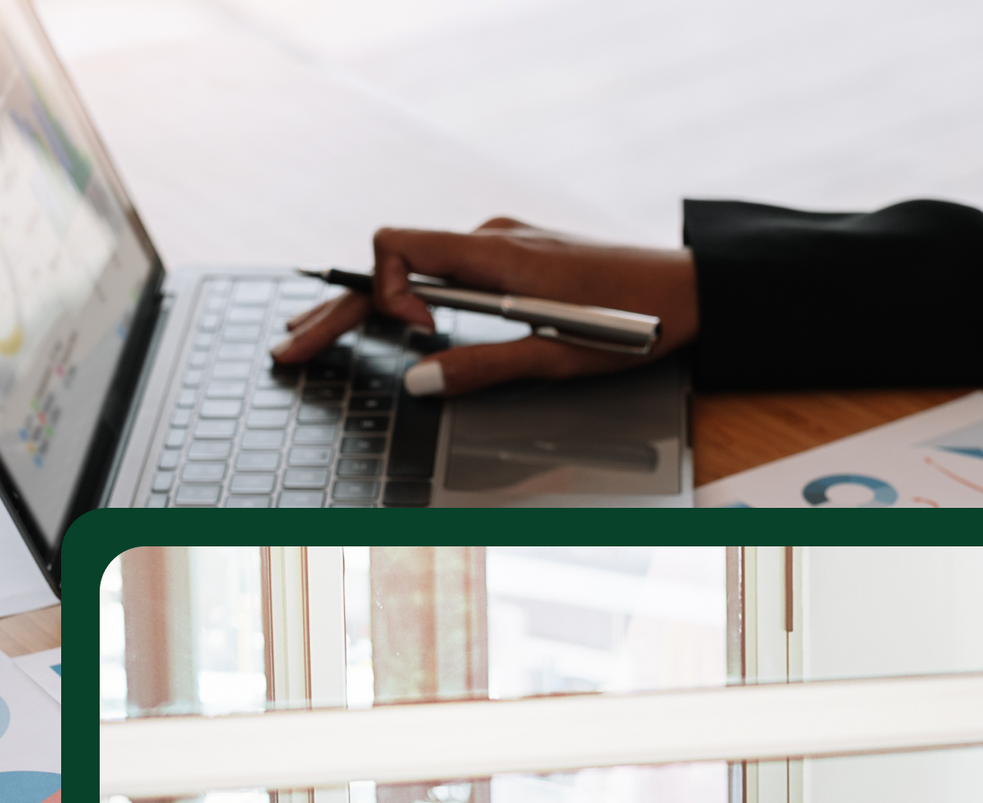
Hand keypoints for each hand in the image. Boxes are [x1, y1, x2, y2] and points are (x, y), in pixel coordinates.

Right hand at [269, 219, 698, 395]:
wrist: (692, 292)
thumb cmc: (637, 323)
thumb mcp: (558, 359)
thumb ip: (484, 368)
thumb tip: (417, 383)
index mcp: (494, 256)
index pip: (397, 248)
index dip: (386, 294)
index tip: (417, 339)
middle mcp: (490, 239)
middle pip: (391, 265)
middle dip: (338, 308)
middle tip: (291, 346)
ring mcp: (503, 245)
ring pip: (416, 267)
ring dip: (370, 302)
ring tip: (320, 332)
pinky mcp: (518, 257)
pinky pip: (448, 270)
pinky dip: (409, 295)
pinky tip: (394, 321)